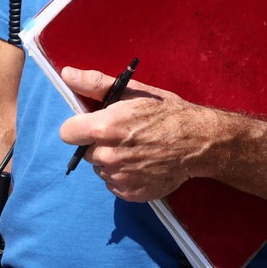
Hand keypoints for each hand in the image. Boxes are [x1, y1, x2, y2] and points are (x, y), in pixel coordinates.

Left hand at [59, 66, 220, 201]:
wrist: (199, 142)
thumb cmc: (167, 113)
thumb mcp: (134, 92)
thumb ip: (96, 84)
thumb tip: (67, 74)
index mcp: (105, 128)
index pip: (68, 133)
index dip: (79, 127)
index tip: (93, 125)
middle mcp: (108, 156)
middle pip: (86, 152)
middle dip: (99, 144)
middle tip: (124, 136)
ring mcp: (119, 177)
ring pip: (101, 168)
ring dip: (111, 161)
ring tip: (136, 150)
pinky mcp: (129, 193)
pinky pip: (114, 184)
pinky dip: (123, 176)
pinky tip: (141, 164)